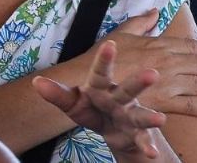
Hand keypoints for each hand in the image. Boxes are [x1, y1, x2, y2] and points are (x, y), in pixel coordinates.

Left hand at [34, 41, 166, 158]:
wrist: (115, 130)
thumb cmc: (93, 109)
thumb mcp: (73, 103)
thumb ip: (57, 94)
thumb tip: (36, 82)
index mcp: (102, 88)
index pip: (101, 73)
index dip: (105, 59)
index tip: (110, 44)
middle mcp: (120, 99)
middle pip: (129, 90)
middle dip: (139, 82)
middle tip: (153, 74)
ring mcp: (130, 116)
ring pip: (140, 115)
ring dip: (150, 117)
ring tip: (160, 120)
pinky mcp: (137, 135)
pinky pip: (143, 140)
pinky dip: (148, 146)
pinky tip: (152, 153)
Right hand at [100, 10, 196, 118]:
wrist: (93, 83)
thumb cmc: (106, 58)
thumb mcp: (122, 33)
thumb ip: (141, 22)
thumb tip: (155, 11)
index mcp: (159, 44)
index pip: (190, 44)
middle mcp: (168, 61)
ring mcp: (168, 82)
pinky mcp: (164, 102)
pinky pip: (189, 106)